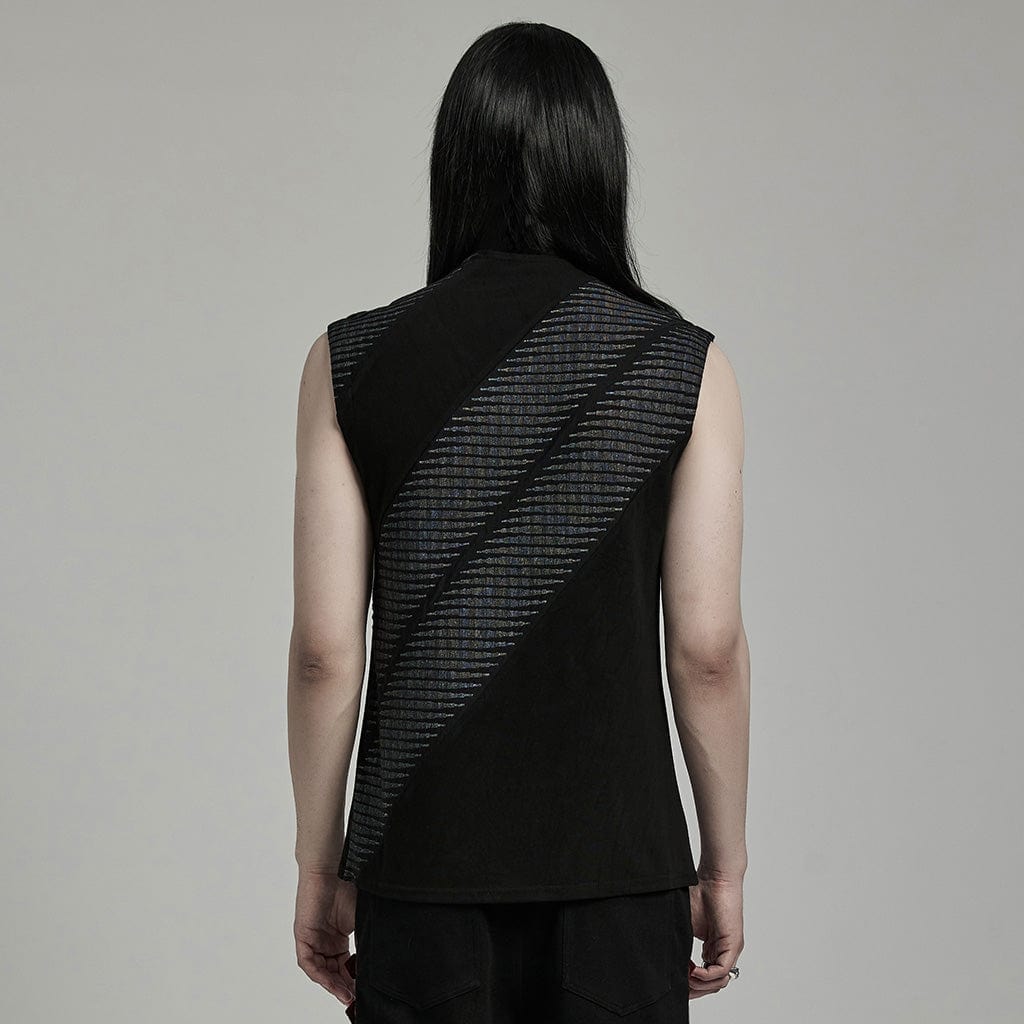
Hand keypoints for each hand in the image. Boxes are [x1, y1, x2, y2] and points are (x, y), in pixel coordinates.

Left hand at [294, 868, 357, 1008]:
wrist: (332, 868)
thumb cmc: (348, 886)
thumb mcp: (360, 919)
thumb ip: (366, 939)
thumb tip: (381, 958)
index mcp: (338, 938)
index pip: (345, 965)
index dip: (354, 979)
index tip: (364, 991)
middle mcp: (324, 942)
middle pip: (333, 972)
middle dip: (344, 987)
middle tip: (357, 998)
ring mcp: (313, 939)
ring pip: (321, 971)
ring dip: (333, 985)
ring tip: (347, 995)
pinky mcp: (303, 936)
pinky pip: (309, 963)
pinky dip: (320, 975)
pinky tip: (332, 983)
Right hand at [687, 876, 743, 998]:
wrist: (714, 876)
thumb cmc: (699, 893)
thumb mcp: (686, 924)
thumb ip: (681, 943)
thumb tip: (666, 960)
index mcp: (713, 947)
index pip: (705, 977)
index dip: (691, 984)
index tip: (676, 983)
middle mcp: (723, 951)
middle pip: (712, 984)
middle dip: (695, 990)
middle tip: (679, 990)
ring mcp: (730, 949)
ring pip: (718, 982)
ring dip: (700, 984)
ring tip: (685, 977)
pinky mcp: (732, 944)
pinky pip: (721, 970)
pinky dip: (706, 976)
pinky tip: (692, 970)